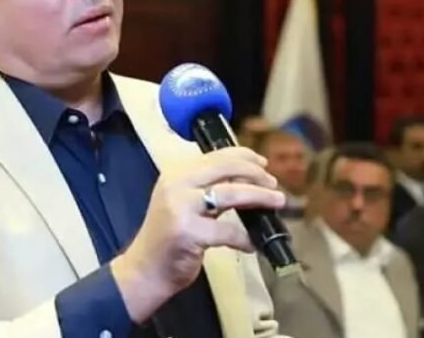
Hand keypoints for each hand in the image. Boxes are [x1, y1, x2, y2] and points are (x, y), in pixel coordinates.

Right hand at [111, 147, 283, 322]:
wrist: (145, 268)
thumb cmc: (167, 236)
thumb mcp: (183, 202)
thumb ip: (208, 189)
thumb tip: (247, 181)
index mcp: (176, 174)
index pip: (215, 156)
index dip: (244, 156)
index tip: (263, 163)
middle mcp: (176, 184)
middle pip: (225, 168)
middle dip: (255, 173)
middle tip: (273, 184)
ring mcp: (181, 207)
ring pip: (230, 193)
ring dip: (259, 197)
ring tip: (277, 201)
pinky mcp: (189, 232)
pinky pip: (228, 230)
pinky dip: (245, 237)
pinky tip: (254, 244)